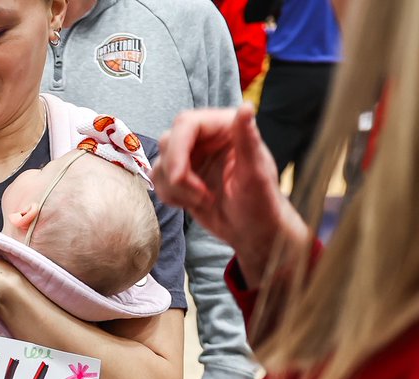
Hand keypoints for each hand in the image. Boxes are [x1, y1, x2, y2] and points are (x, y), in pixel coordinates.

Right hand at [153, 103, 308, 285]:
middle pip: (168, 141)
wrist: (252, 231)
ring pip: (160, 163)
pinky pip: (158, 180)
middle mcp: (206, 137)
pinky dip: (170, 196)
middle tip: (198, 195)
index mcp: (227, 127)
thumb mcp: (256, 173)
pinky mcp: (181, 176)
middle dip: (176, 173)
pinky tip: (194, 203)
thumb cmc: (261, 204)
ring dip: (175, 188)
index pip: (187, 123)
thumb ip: (248, 139)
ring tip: (203, 200)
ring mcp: (191, 157)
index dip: (177, 149)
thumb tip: (246, 107)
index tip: (179, 177)